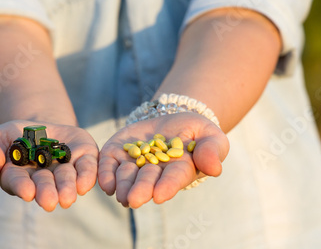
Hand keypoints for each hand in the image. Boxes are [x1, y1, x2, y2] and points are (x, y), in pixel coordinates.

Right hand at [0, 120, 97, 211]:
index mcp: (19, 177)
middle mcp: (43, 178)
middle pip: (45, 185)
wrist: (41, 125)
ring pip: (67, 180)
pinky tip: (86, 184)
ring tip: (68, 198)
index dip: (22, 187)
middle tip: (50, 201)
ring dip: (67, 188)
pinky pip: (88, 168)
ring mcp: (65, 169)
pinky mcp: (84, 158)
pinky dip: (87, 176)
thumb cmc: (13, 136)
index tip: (26, 192)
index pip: (18, 182)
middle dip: (46, 192)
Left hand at [98, 113, 228, 207]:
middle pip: (146, 182)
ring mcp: (134, 164)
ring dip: (122, 184)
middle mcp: (154, 173)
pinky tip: (105, 183)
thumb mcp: (210, 135)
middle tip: (133, 199)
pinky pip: (108, 166)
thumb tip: (214, 169)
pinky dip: (105, 174)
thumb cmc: (197, 132)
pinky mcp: (117, 153)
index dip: (166, 187)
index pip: (172, 180)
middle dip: (140, 190)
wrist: (172, 120)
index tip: (159, 195)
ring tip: (119, 191)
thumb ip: (212, 150)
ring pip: (126, 177)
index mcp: (178, 171)